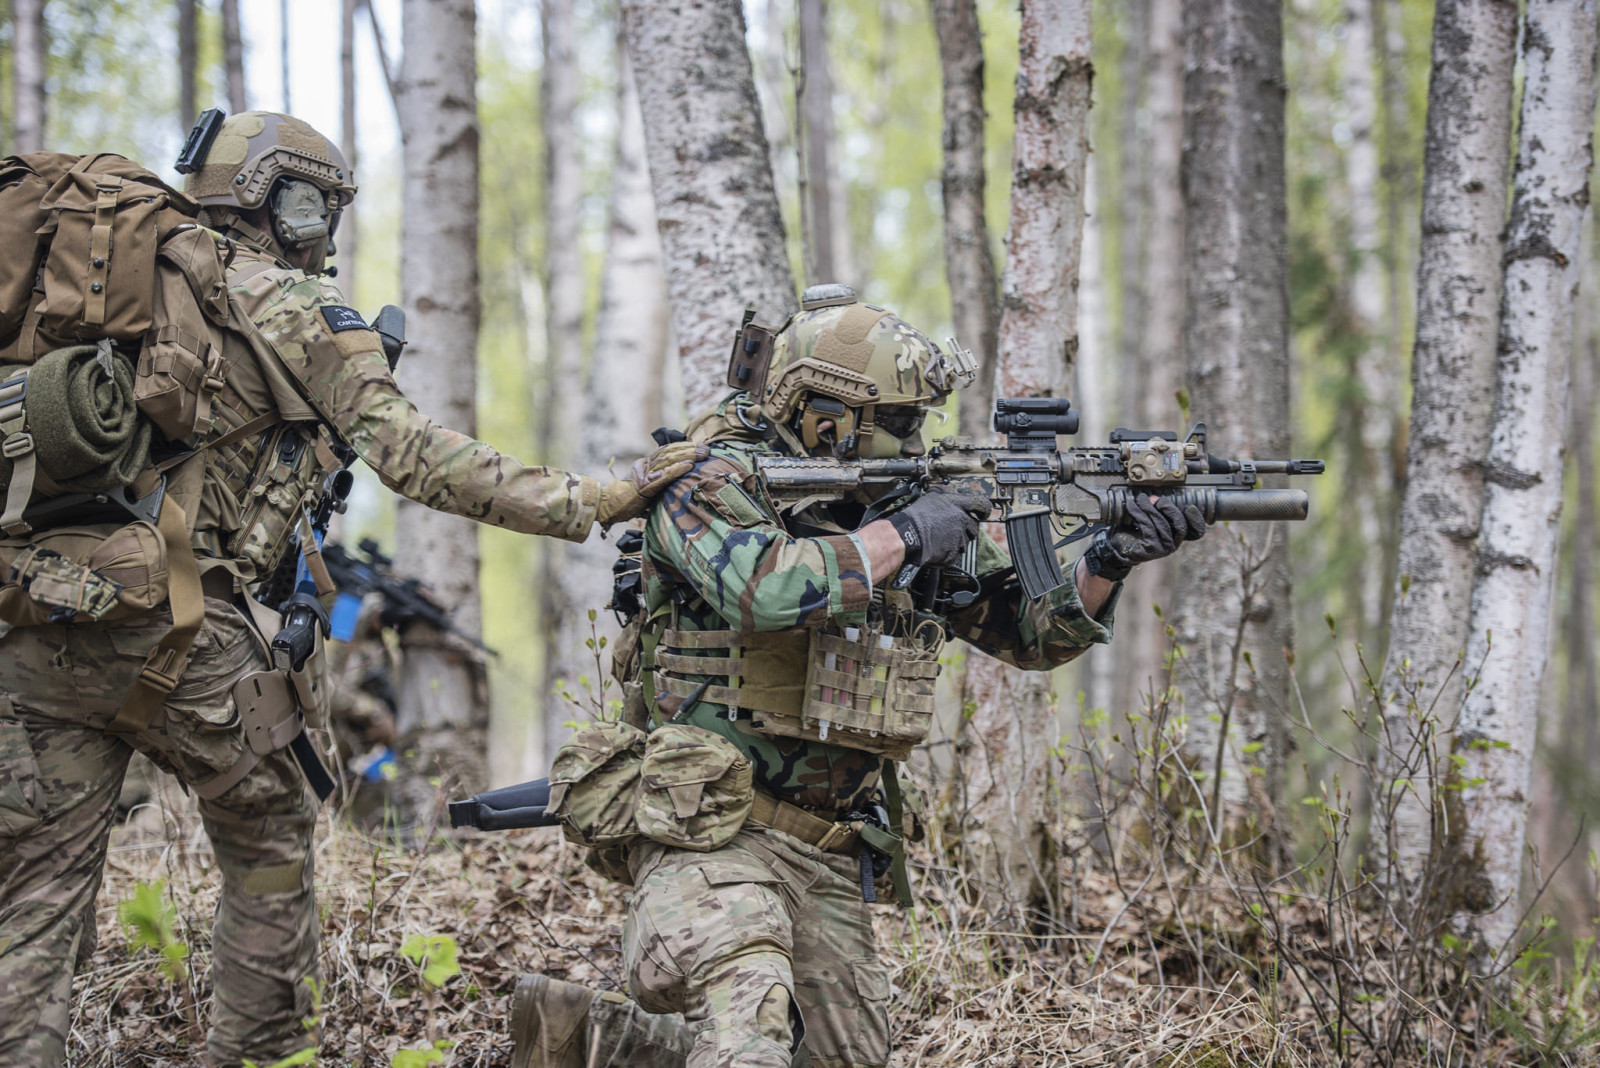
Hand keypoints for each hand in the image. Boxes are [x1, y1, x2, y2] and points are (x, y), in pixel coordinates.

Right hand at [596, 441, 709, 525]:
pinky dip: (676, 470)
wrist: (608, 507)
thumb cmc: (627, 502)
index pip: (667, 450)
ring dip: (687, 456)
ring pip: (668, 460)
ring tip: (702, 455)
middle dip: (690, 450)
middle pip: (669, 452)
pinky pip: (663, 476)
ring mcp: (643, 474)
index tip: (700, 446)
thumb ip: (659, 483)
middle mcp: (645, 465)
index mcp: (645, 464)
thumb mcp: (646, 489)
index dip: (684, 446)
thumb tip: (678, 482)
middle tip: (707, 450)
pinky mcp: (644, 485)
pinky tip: (688, 466)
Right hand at [886, 491, 985, 568]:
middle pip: (974, 526)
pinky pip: (956, 554)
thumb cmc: (915, 517)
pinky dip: (949, 553)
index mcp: (957, 505)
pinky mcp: (953, 553)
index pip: (981, 504)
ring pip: (965, 541)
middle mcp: (961, 520)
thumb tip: (949, 494)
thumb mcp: (931, 497)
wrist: (907, 536)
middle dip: (966, 529)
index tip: (983, 513)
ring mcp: (958, 537)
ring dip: (956, 541)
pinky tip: (939, 547)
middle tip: (953, 529)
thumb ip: (945, 496)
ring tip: (941, 539)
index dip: (984, 510)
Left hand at [1082, 493, 1205, 581]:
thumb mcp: (1151, 518)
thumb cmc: (1135, 530)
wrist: (1117, 546)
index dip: (1197, 520)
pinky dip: (1139, 513)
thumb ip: (1158, 510)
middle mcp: (1173, 545)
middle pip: (1180, 525)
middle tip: (1156, 499)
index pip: (1196, 532)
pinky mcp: (1150, 549)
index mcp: (1177, 537)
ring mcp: (1163, 549)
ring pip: (1161, 524)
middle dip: (1169, 508)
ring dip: (1149, 508)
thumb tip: (1154, 497)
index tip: (1190, 507)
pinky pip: (1147, 526)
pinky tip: (1132, 506)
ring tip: (1140, 499)